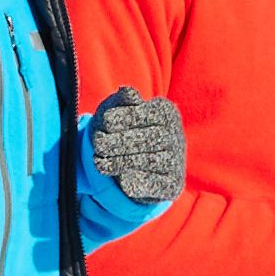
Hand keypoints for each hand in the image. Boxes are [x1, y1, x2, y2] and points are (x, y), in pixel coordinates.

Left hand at [87, 86, 185, 202]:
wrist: (136, 161)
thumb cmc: (124, 128)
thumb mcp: (119, 110)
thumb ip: (121, 100)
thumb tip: (126, 92)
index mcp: (165, 112)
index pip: (144, 114)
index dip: (123, 118)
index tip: (104, 122)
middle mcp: (175, 136)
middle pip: (148, 138)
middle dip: (120, 141)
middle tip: (98, 145)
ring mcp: (176, 161)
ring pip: (149, 161)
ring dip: (122, 162)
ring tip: (99, 163)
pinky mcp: (172, 184)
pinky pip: (155, 183)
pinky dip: (139, 181)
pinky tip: (121, 178)